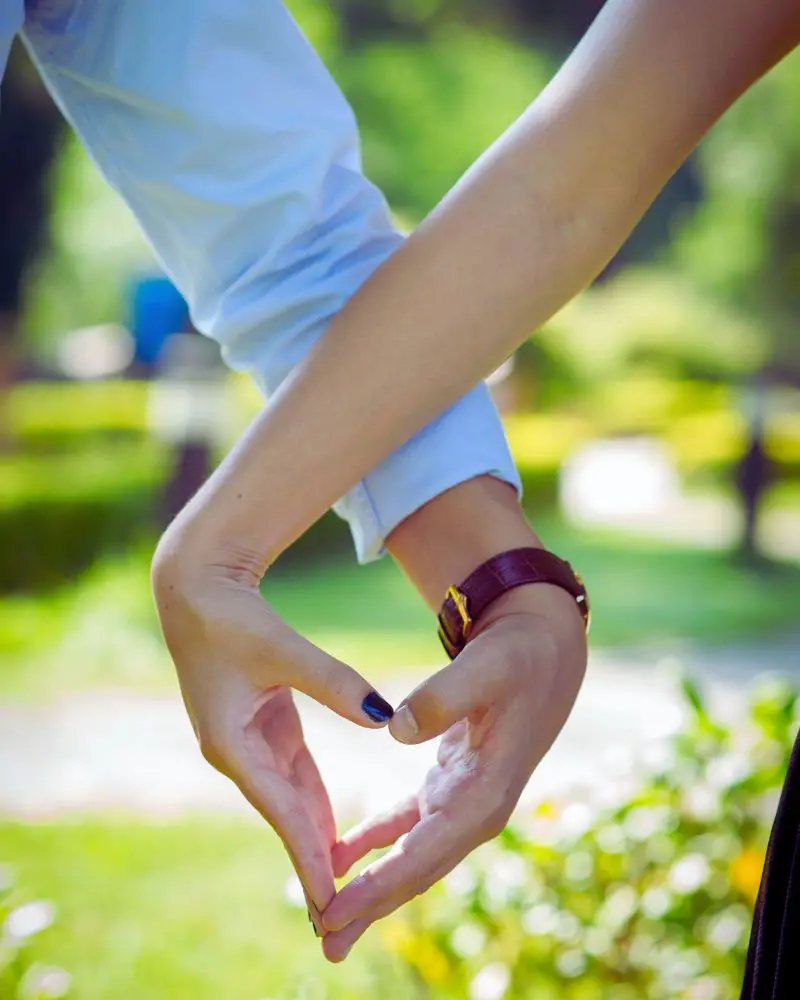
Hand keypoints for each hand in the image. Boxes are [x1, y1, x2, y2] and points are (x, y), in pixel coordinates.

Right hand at [151, 534, 394, 916]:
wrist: (197, 590)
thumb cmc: (230, 618)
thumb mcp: (282, 649)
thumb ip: (332, 682)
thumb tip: (381, 716)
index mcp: (231, 743)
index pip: (280, 810)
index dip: (307, 855)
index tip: (329, 899)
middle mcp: (236, 752)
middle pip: (283, 815)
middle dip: (311, 861)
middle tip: (340, 913)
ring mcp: (248, 740)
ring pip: (290, 797)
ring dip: (314, 836)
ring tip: (341, 884)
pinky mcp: (261, 724)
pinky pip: (293, 771)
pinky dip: (313, 800)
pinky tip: (333, 829)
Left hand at [320, 585, 585, 960]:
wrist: (545, 649)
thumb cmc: (519, 657)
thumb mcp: (486, 667)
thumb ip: (443, 697)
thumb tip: (395, 728)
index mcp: (485, 792)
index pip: (424, 853)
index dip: (379, 887)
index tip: (335, 913)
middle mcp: (476, 808)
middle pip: (416, 870)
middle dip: (372, 908)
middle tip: (326, 943)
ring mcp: (465, 800)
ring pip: (410, 856)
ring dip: (372, 887)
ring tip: (330, 921)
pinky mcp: (452, 784)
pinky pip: (408, 825)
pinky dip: (376, 842)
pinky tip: (343, 857)